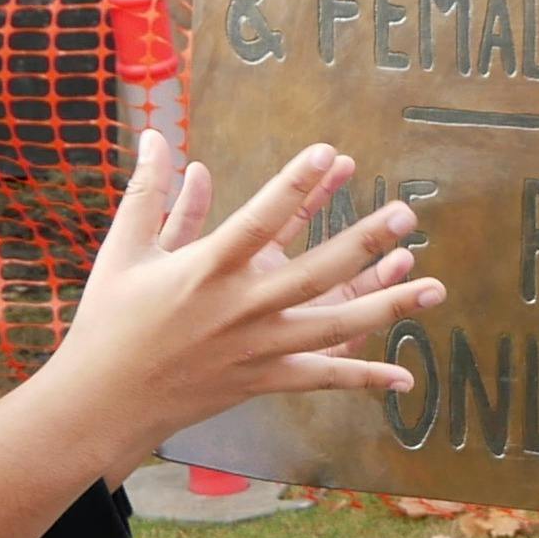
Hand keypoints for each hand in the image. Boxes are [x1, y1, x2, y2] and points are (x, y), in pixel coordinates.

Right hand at [0, 138, 442, 537]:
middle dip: (364, 242)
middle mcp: (240, 309)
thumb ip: (149, 192)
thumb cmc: (110, 320)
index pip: (259, 220)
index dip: (295, 186)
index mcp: (205, 271)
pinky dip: (364, 378)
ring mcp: (258, 348)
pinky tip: (406, 377)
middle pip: (316, 273)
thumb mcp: (124, 251)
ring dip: (388, 307)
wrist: (103, 403)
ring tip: (435, 288)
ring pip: (335, 327)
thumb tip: (160, 135)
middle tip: (406, 213)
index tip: (331, 153)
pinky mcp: (264, 380)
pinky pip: (322, 377)